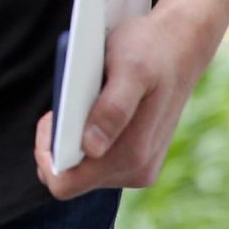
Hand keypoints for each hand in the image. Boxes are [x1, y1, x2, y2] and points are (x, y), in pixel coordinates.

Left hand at [35, 2, 217, 198]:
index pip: (64, 184)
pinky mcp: (137, 159)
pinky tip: (93, 107)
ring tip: (82, 101)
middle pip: (70, 177)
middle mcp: (136, 171)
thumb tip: (91, 148)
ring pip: (81, 168)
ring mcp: (138, 168)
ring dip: (71, 137)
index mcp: (131, 156)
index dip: (47, 156)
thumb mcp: (128, 70)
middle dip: (58, 143)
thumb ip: (111, 110)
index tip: (52, 119)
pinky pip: (94, 159)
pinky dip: (84, 135)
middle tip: (66, 104)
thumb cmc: (150, 51)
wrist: (181, 45)